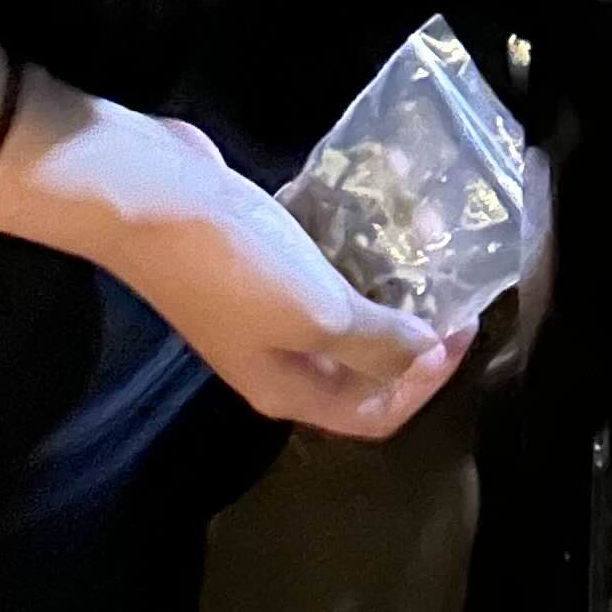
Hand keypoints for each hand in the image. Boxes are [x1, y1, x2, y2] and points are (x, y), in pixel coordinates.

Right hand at [0, 92, 471, 441]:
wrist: (148, 197)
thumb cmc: (236, 264)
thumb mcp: (318, 311)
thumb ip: (377, 341)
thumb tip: (426, 354)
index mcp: (289, 388)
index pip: (374, 415)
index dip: (425, 382)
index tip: (464, 322)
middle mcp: (276, 355)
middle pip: (361, 364)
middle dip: (411, 325)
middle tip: (448, 274)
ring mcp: (261, 303)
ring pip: (340, 302)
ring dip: (383, 273)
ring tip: (421, 229)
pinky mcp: (253, 251)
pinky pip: (316, 254)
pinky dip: (347, 235)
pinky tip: (372, 200)